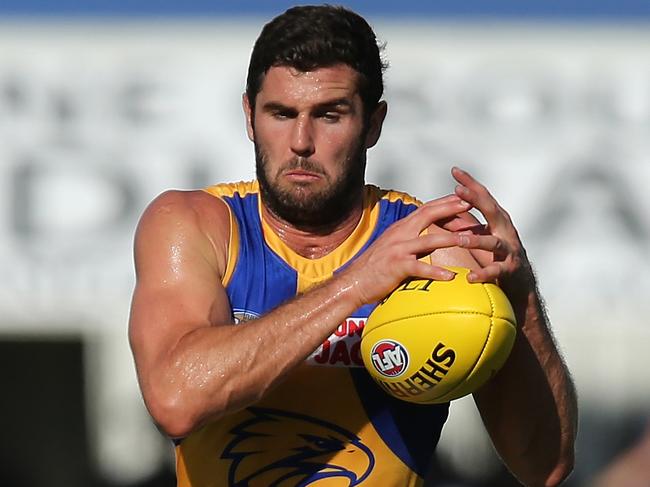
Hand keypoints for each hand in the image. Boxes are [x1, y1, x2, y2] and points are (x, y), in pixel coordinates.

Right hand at [344, 195, 471, 304]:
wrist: (354, 281)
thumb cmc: (374, 267)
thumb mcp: (393, 246)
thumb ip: (409, 239)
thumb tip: (428, 237)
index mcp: (400, 228)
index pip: (425, 210)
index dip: (444, 202)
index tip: (463, 197)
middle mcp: (400, 234)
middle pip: (428, 215)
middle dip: (450, 208)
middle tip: (470, 203)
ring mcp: (398, 250)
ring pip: (429, 240)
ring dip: (450, 238)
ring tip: (469, 239)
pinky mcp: (397, 266)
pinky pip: (420, 267)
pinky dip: (436, 271)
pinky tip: (450, 276)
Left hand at [451, 166, 533, 290]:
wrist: (521, 282)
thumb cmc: (496, 255)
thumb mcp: (481, 235)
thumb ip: (465, 224)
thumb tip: (441, 212)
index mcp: (497, 219)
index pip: (483, 197)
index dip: (470, 183)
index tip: (455, 170)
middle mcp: (505, 230)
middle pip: (491, 211)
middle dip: (475, 199)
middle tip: (458, 190)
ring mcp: (509, 249)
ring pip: (492, 242)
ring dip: (475, 240)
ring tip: (459, 240)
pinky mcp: (509, 270)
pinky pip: (495, 271)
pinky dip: (483, 274)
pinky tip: (470, 277)